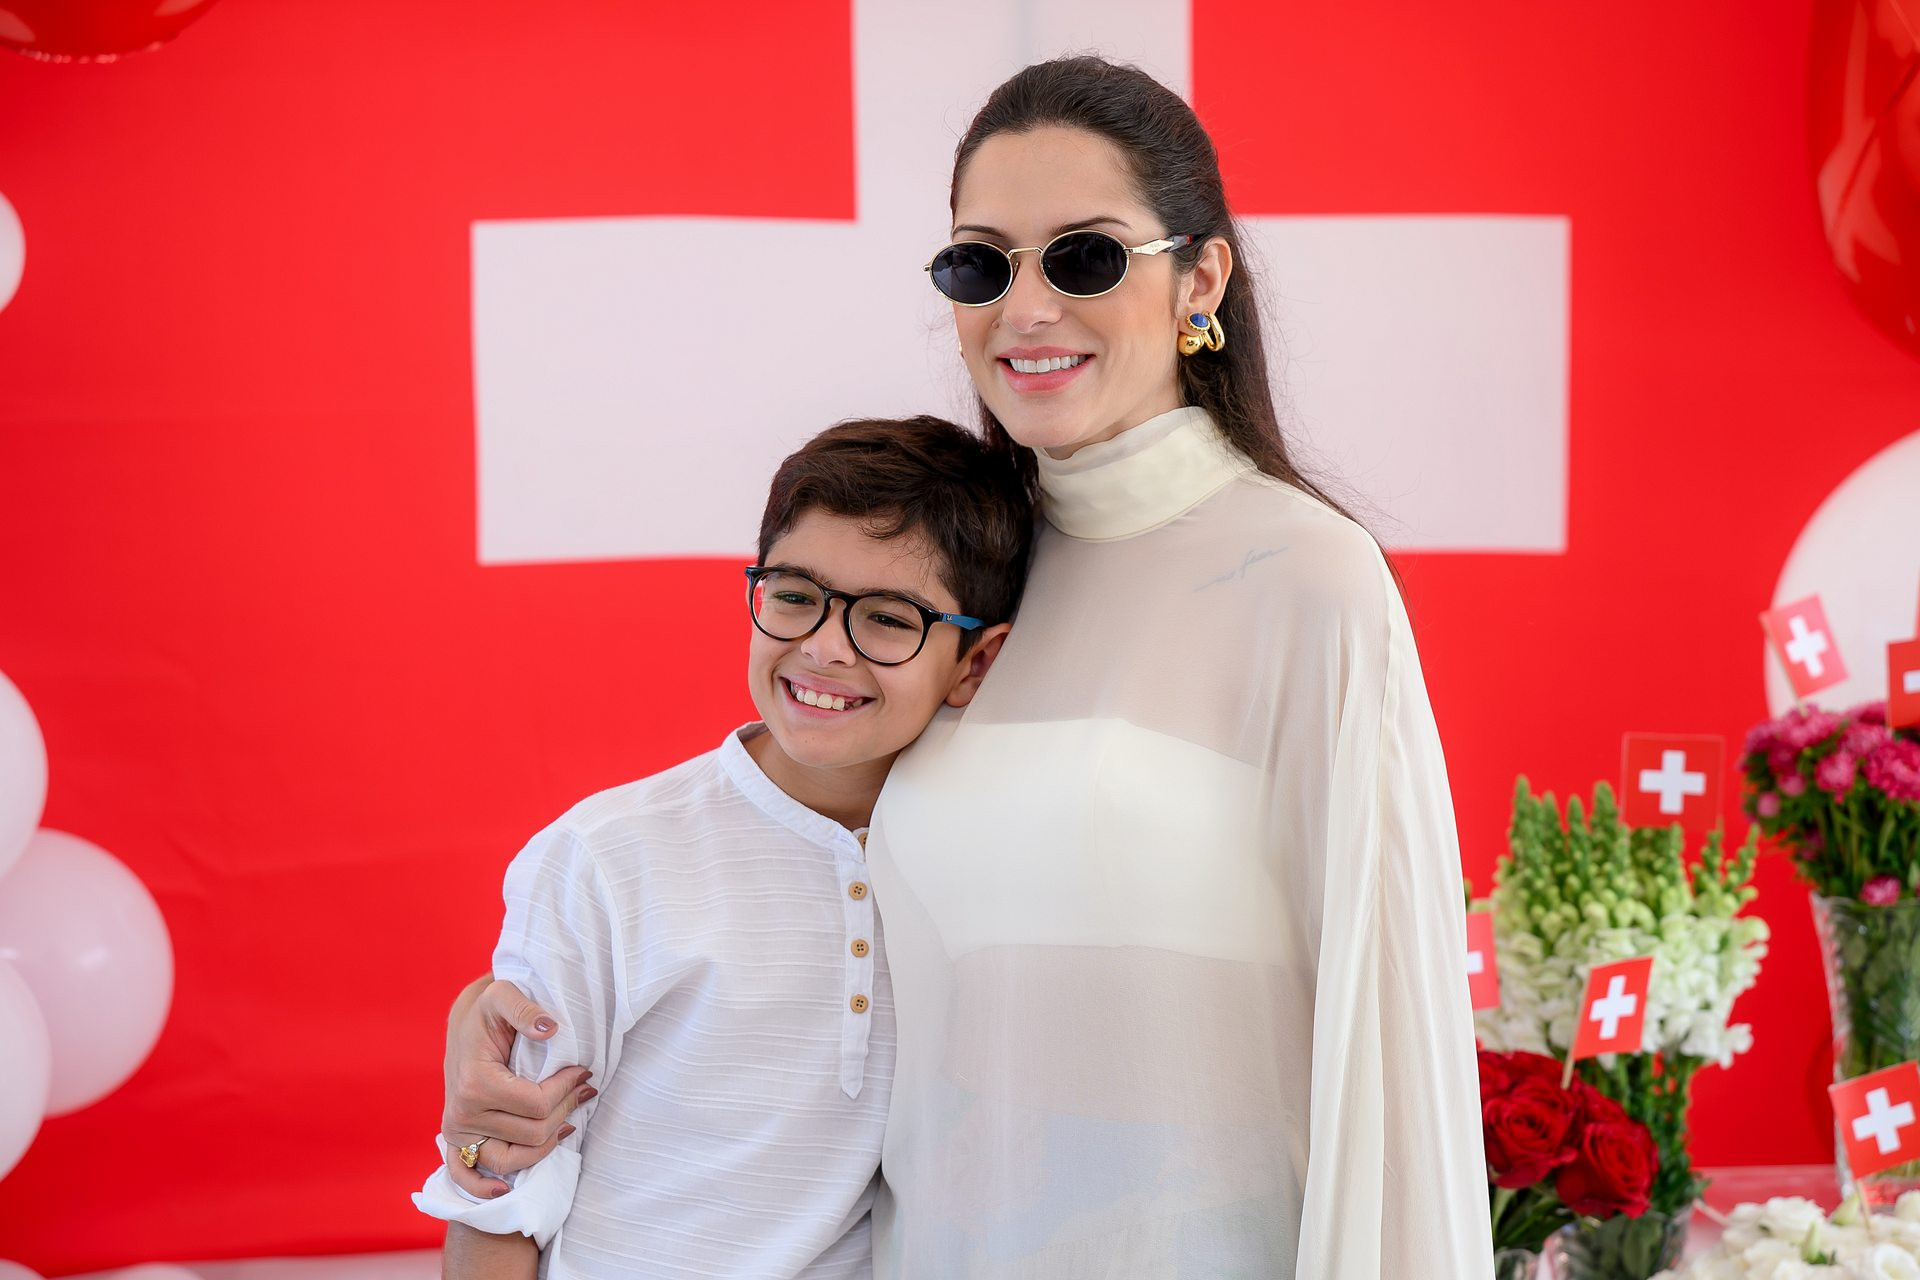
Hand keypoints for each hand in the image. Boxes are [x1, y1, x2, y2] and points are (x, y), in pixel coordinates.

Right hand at [440, 976, 595, 1197]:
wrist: (463, 1025)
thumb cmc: (487, 1010)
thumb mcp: (503, 995)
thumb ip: (526, 1009)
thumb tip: (551, 1029)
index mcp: (475, 1083)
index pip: (537, 1105)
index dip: (568, 1089)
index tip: (584, 1070)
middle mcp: (462, 1114)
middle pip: (532, 1133)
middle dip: (566, 1109)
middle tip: (584, 1087)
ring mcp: (457, 1132)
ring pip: (513, 1159)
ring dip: (546, 1144)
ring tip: (568, 1120)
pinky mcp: (455, 1141)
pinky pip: (466, 1177)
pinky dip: (484, 1187)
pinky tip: (505, 1189)